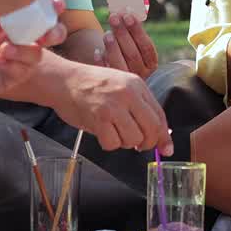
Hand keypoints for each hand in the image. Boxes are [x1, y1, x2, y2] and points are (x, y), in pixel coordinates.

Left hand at [0, 0, 68, 96]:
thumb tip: (12, 6)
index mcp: (20, 20)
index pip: (44, 10)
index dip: (55, 5)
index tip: (56, 4)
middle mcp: (26, 38)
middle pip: (54, 33)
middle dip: (55, 33)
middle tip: (44, 36)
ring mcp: (23, 57)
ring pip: (37, 54)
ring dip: (23, 51)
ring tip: (3, 50)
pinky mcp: (16, 75)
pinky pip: (23, 70)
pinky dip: (11, 64)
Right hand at [57, 64, 172, 154]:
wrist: (64, 80)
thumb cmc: (92, 86)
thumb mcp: (121, 87)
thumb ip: (140, 107)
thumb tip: (158, 136)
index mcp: (137, 85)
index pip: (159, 116)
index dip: (164, 136)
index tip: (166, 149)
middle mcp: (128, 94)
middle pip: (151, 130)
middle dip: (146, 144)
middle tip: (138, 145)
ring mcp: (114, 106)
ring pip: (133, 139)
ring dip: (124, 142)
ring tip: (113, 131)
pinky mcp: (99, 118)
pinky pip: (113, 144)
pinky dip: (108, 143)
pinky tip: (102, 133)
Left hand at [102, 13, 159, 77]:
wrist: (117, 72)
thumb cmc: (127, 51)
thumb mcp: (134, 43)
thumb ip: (132, 30)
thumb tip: (123, 9)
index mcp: (151, 64)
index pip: (147, 47)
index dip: (137, 30)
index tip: (128, 15)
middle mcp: (142, 74)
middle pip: (133, 54)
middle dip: (123, 34)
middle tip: (113, 17)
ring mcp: (126, 81)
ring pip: (120, 63)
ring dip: (113, 47)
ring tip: (107, 33)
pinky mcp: (112, 84)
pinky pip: (106, 72)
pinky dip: (101, 61)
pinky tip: (97, 50)